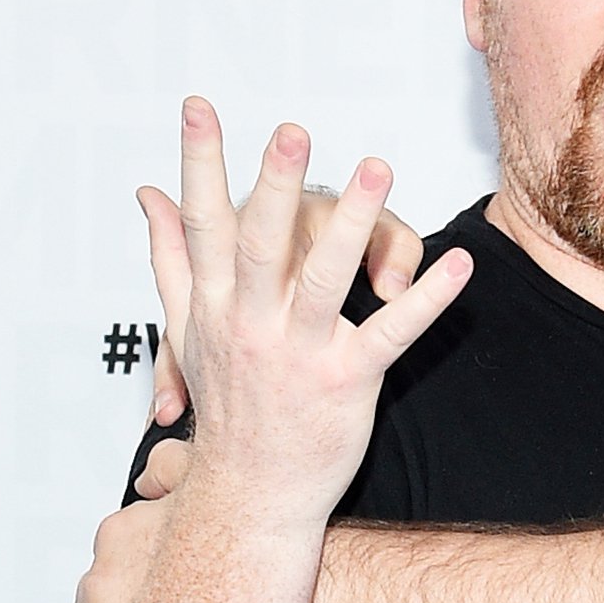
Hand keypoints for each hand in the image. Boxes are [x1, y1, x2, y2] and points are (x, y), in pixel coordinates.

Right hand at [138, 97, 470, 523]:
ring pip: (325, 279)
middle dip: (277, 184)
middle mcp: (250, 324)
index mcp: (214, 304)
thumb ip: (170, 256)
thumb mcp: (186, 329)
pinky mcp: (347, 382)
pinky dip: (425, 297)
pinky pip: (391, 333)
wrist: (250, 496)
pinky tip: (456, 264)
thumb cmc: (227, 404)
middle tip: (292, 127)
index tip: (200, 106)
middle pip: (262, 243)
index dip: (201, 162)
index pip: (203, 223)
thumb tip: (147, 192)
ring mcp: (298, 353)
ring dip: (355, 223)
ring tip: (378, 168)